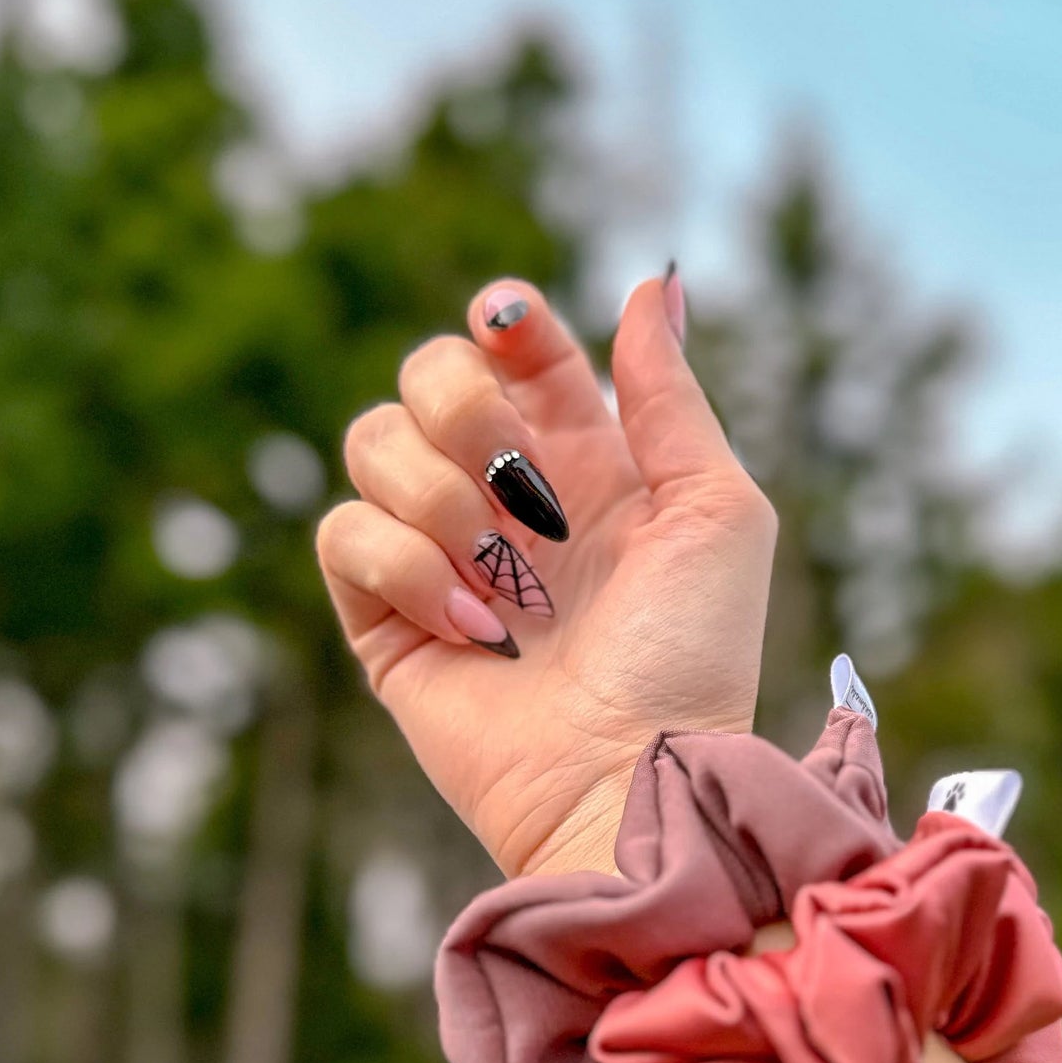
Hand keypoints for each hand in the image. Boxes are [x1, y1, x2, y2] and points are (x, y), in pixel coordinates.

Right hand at [317, 274, 776, 876]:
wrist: (632, 777)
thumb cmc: (692, 657)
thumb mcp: (718, 514)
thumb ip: (671, 398)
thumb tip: (652, 285)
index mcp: (586, 464)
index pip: (518, 352)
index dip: (507, 324)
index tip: (515, 328)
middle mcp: (505, 500)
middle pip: (426, 374)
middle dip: (463, 407)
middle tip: (522, 489)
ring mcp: (439, 557)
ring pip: (371, 441)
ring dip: (439, 499)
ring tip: (506, 584)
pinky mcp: (384, 622)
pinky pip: (343, 534)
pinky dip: (406, 571)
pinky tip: (476, 631)